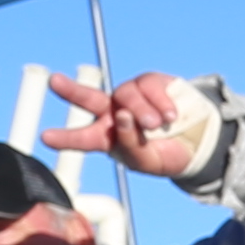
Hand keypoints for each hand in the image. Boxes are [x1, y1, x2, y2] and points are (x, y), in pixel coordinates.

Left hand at [45, 68, 216, 181]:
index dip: (65, 138)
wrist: (199, 143)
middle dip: (71, 90)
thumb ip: (130, 145)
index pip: (83, 138)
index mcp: (108, 137)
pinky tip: (170, 115)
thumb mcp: (147, 162)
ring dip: (140, 110)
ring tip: (156, 125)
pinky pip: (148, 86)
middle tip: (54, 82)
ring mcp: (131, 96)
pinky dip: (160, 102)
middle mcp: (114, 113)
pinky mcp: (152, 83)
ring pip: (125, 95)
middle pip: (89, 98)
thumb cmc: (165, 155)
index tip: (45, 138)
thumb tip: (121, 115)